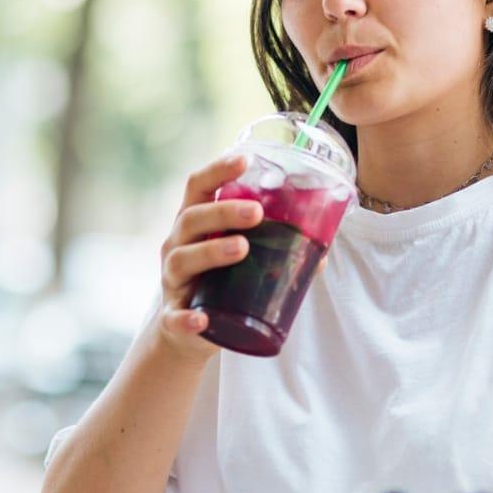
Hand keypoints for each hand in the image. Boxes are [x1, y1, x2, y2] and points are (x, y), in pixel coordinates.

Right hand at [156, 153, 262, 363]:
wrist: (184, 333)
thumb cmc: (216, 283)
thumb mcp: (236, 259)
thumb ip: (272, 250)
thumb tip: (320, 252)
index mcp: (195, 225)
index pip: (198, 187)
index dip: (218, 170)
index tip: (245, 160)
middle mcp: (178, 246)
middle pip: (191, 219)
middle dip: (223, 212)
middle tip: (257, 212)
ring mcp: (172, 281)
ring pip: (183, 259)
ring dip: (211, 251)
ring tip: (242, 248)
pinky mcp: (172, 318)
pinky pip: (175, 317)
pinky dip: (187, 318)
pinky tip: (203, 320)